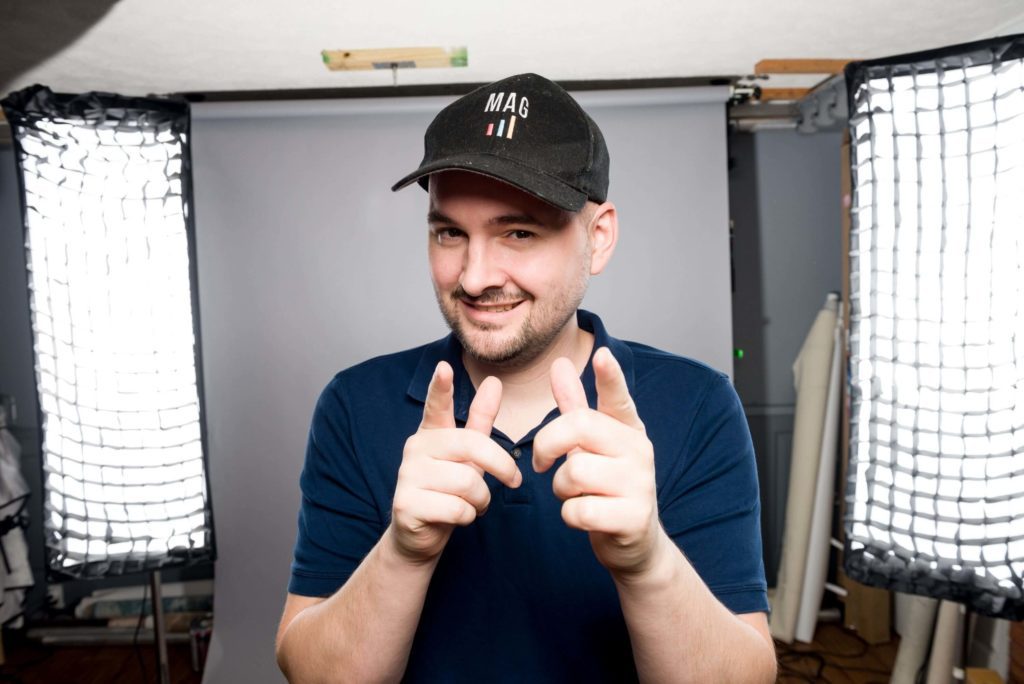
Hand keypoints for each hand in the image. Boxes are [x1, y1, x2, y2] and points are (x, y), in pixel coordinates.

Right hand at [389, 361, 521, 563]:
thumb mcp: (467, 456)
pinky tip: (459, 516)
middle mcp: (416, 449)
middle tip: (513, 480)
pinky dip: (468, 516)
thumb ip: (480, 421)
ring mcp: (407, 476)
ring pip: (468, 483)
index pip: (436, 406)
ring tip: (475, 504)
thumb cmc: (448, 491)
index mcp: (431, 433)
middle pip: (471, 446)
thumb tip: (494, 382)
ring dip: (482, 499)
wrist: (419, 535)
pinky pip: (457, 508)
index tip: (444, 367)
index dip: (440, 387)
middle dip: (500, 466)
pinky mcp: (407, 504)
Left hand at [533, 347, 668, 578]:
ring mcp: (640, 484)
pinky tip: (584, 516)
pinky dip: (570, 515)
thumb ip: (575, 406)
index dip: (610, 378)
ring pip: (574, 472)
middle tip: (541, 461)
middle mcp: (639, 450)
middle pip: (578, 428)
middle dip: (547, 444)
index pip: (618, 398)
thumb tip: (560, 363)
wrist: (636, 543)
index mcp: (628, 429)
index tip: (602, 356)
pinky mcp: (633, 517)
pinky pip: (580, 509)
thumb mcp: (592, 445)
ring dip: (561, 487)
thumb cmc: (608, 486)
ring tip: (575, 494)